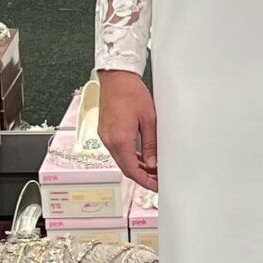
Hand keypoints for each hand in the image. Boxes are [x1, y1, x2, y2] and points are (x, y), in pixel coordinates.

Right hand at [98, 69, 158, 190]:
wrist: (116, 77)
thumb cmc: (131, 92)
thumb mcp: (149, 119)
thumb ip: (150, 144)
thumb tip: (152, 163)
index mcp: (120, 140)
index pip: (131, 170)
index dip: (144, 181)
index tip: (155, 186)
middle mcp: (109, 140)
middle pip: (125, 167)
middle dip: (141, 176)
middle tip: (157, 179)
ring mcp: (106, 136)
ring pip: (121, 159)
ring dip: (136, 166)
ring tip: (152, 169)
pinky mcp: (106, 131)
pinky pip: (117, 149)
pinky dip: (129, 156)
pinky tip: (141, 156)